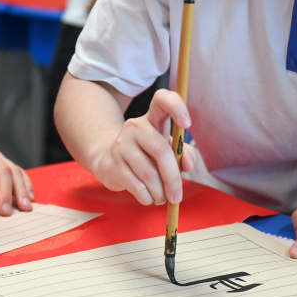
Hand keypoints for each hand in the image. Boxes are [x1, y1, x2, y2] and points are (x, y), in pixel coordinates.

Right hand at [89, 89, 196, 206]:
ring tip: (162, 197)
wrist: (109, 162)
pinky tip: (148, 197)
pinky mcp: (112, 163)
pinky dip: (147, 197)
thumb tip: (187, 165)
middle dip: (173, 179)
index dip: (176, 107)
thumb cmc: (146, 156)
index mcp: (152, 119)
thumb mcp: (167, 152)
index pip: (162, 99)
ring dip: (160, 192)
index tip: (187, 125)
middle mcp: (135, 127)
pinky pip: (136, 186)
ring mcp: (121, 144)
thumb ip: (184, 155)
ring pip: (149, 173)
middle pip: (161, 151)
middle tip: (177, 196)